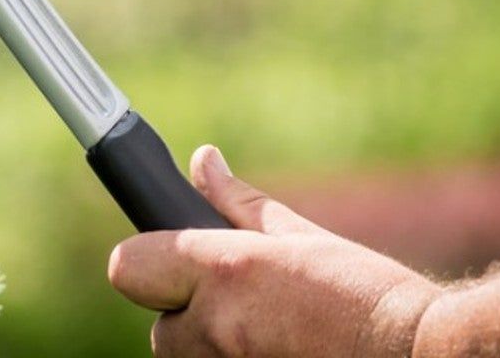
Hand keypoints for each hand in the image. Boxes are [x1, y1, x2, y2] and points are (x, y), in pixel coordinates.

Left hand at [107, 147, 442, 357]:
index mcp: (223, 270)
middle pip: (161, 328)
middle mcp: (215, 325)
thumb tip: (202, 161)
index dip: (150, 265)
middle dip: (194, 318)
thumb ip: (239, 204)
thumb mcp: (304, 238)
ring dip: (219, 349)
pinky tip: (286, 354)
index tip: (175, 267)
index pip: (127, 267)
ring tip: (279, 337)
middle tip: (252, 311)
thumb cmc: (372, 298)